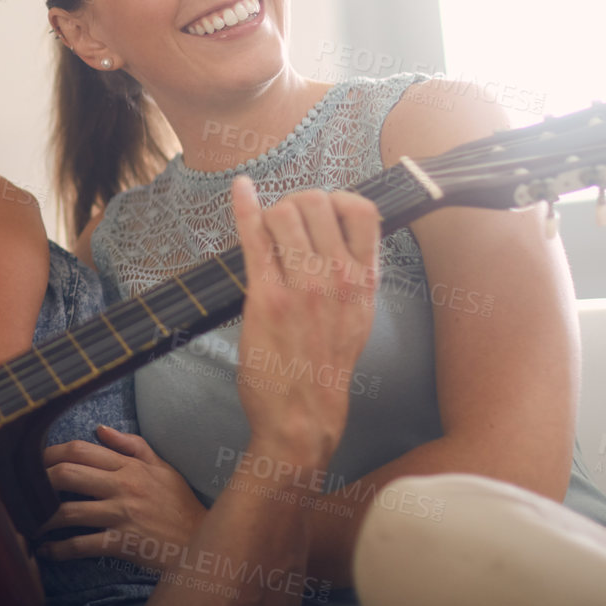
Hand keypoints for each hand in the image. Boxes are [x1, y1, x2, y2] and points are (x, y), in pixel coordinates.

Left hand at [38, 425, 206, 565]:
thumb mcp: (162, 468)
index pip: (80, 450)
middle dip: (38, 481)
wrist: (202, 543)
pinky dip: (59, 550)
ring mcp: (120, 515)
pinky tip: (46, 552)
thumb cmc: (180, 505)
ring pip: (68, 512)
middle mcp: (121, 487)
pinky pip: (82, 545)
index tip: (33, 462)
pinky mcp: (122, 543)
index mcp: (128, 466)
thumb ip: (132, 446)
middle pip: (66, 475)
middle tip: (22, 491)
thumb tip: (100, 429)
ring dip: (42, 519)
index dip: (50, 454)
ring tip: (28, 523)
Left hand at [231, 176, 379, 463]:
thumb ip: (354, 276)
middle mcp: (338, 277)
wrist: (303, 416)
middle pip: (318, 202)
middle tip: (283, 224)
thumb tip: (342, 235)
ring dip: (271, 214)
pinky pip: (255, 237)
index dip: (336, 200)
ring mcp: (303, 285)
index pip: (363, 210)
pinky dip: (245, 207)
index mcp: (365, 281)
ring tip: (265, 235)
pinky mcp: (266, 296)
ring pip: (285, 213)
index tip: (319, 213)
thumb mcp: (358, 318)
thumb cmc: (326, 368)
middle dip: (296, 203)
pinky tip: (241, 190)